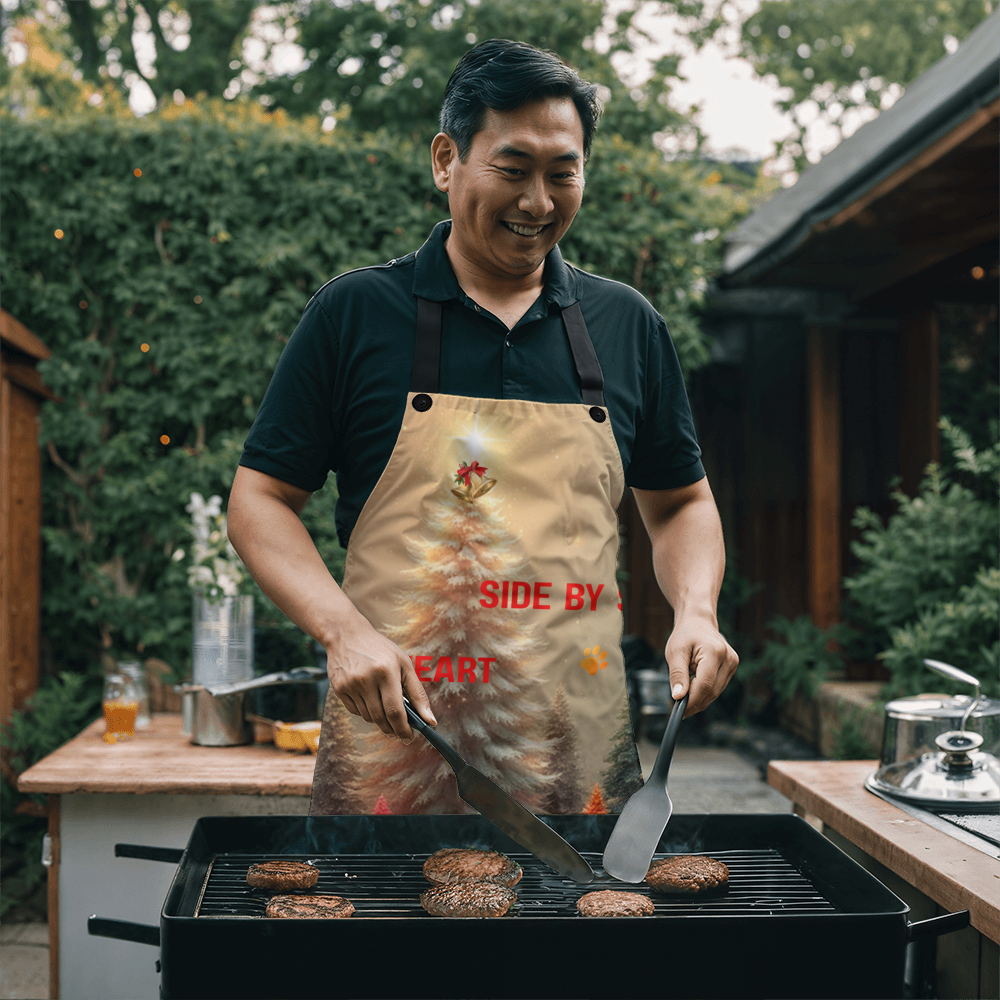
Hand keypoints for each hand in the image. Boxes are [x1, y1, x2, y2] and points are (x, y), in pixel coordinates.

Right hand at [325, 614, 436, 740]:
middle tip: (400, 732)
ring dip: (380, 719)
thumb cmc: (381, 650)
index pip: (395, 710)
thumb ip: (418, 694)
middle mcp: (366, 679)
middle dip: (393, 729)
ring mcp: (350, 685)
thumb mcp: (404, 664)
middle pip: (381, 718)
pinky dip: (366, 711)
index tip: (409, 738)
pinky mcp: (339, 689)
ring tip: (385, 708)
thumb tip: (431, 721)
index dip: (403, 728)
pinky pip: (356, 711)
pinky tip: (369, 699)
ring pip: (368, 717)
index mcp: (386, 671)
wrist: (347, 634)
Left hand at [663, 613, 738, 717]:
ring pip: (716, 692)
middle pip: (712, 691)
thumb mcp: (675, 652)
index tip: (679, 711)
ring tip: (684, 695)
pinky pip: (718, 687)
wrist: (698, 621)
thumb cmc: (685, 635)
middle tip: (679, 708)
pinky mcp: (732, 667)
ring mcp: (733, 663)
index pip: (705, 685)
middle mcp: (729, 658)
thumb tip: (678, 697)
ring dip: (700, 698)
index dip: (692, 701)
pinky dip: (705, 691)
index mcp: (715, 652)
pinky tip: (694, 688)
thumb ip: (677, 675)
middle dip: (695, 703)